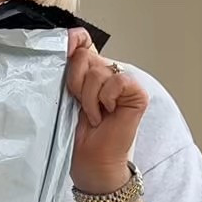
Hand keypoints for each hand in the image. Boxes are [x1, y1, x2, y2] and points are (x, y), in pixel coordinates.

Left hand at [65, 28, 148, 192]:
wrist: (91, 162)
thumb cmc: (77, 136)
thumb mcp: (64, 96)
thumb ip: (68, 67)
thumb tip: (70, 38)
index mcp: (89, 71)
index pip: (82, 41)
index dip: (73, 43)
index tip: (65, 53)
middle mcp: (107, 73)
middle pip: (85, 56)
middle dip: (75, 83)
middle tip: (79, 105)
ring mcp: (124, 83)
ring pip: (98, 70)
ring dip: (89, 97)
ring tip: (93, 115)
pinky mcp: (137, 94)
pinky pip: (118, 80)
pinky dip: (107, 97)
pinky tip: (107, 113)